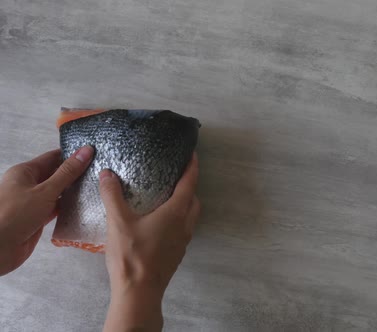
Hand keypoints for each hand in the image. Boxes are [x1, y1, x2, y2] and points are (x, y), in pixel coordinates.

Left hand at [0, 146, 93, 275]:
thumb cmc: (17, 214)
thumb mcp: (45, 190)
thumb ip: (67, 172)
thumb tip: (87, 150)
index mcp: (25, 172)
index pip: (53, 157)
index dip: (73, 154)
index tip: (96, 153)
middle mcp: (28, 184)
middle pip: (56, 174)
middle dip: (76, 173)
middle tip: (102, 171)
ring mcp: (33, 202)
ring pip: (58, 192)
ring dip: (74, 191)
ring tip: (99, 186)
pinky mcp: (38, 218)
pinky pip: (57, 208)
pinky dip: (69, 206)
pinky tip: (86, 205)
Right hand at [100, 153, 199, 331]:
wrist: (139, 291)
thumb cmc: (131, 255)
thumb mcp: (118, 222)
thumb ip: (113, 196)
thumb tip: (107, 174)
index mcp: (175, 213)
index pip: (189, 184)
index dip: (192, 167)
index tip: (192, 155)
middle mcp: (184, 225)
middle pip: (194, 200)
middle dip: (189, 187)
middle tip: (176, 177)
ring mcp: (182, 241)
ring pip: (190, 216)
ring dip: (185, 205)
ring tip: (167, 198)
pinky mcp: (177, 253)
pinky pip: (183, 230)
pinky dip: (177, 220)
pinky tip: (159, 223)